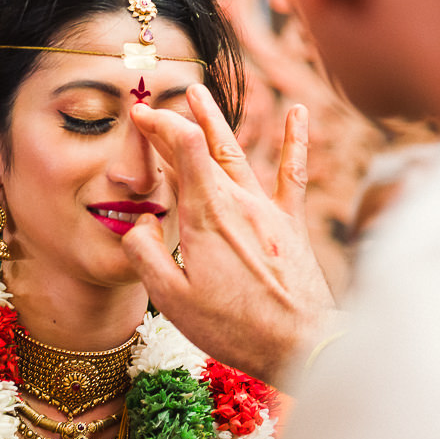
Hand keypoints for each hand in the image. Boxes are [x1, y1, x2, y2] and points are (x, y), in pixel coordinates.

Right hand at [123, 84, 334, 383]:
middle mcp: (237, 202)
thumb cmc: (234, 327)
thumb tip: (138, 223)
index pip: (181, 148)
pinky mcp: (291, 223)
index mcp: (205, 215)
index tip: (138, 116)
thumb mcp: (171, 300)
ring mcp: (267, 210)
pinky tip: (299, 112)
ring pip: (237, 152)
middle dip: (174, 122)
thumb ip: (145, 254)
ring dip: (216, 121)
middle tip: (151, 107)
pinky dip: (296, 141)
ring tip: (198, 93)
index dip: (158, 125)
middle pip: (202, 148)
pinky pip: (293, 174)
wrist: (300, 345)